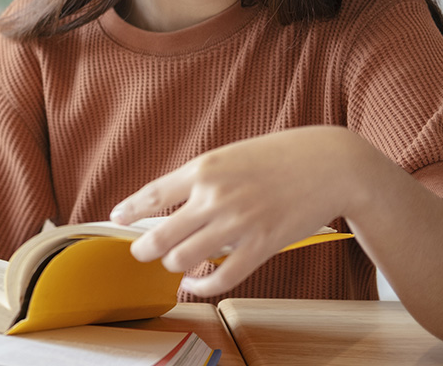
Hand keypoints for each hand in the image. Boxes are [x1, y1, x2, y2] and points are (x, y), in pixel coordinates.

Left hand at [110, 126, 364, 295]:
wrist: (325, 164)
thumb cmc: (276, 156)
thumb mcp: (229, 155)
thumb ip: (201, 179)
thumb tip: (173, 203)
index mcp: (204, 168)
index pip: (153, 194)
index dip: (130, 210)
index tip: (116, 218)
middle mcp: (214, 196)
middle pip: (162, 235)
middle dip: (144, 249)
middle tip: (141, 252)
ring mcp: (237, 224)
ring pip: (185, 258)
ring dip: (173, 265)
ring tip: (174, 263)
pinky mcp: (260, 246)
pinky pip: (222, 277)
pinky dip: (202, 285)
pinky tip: (196, 283)